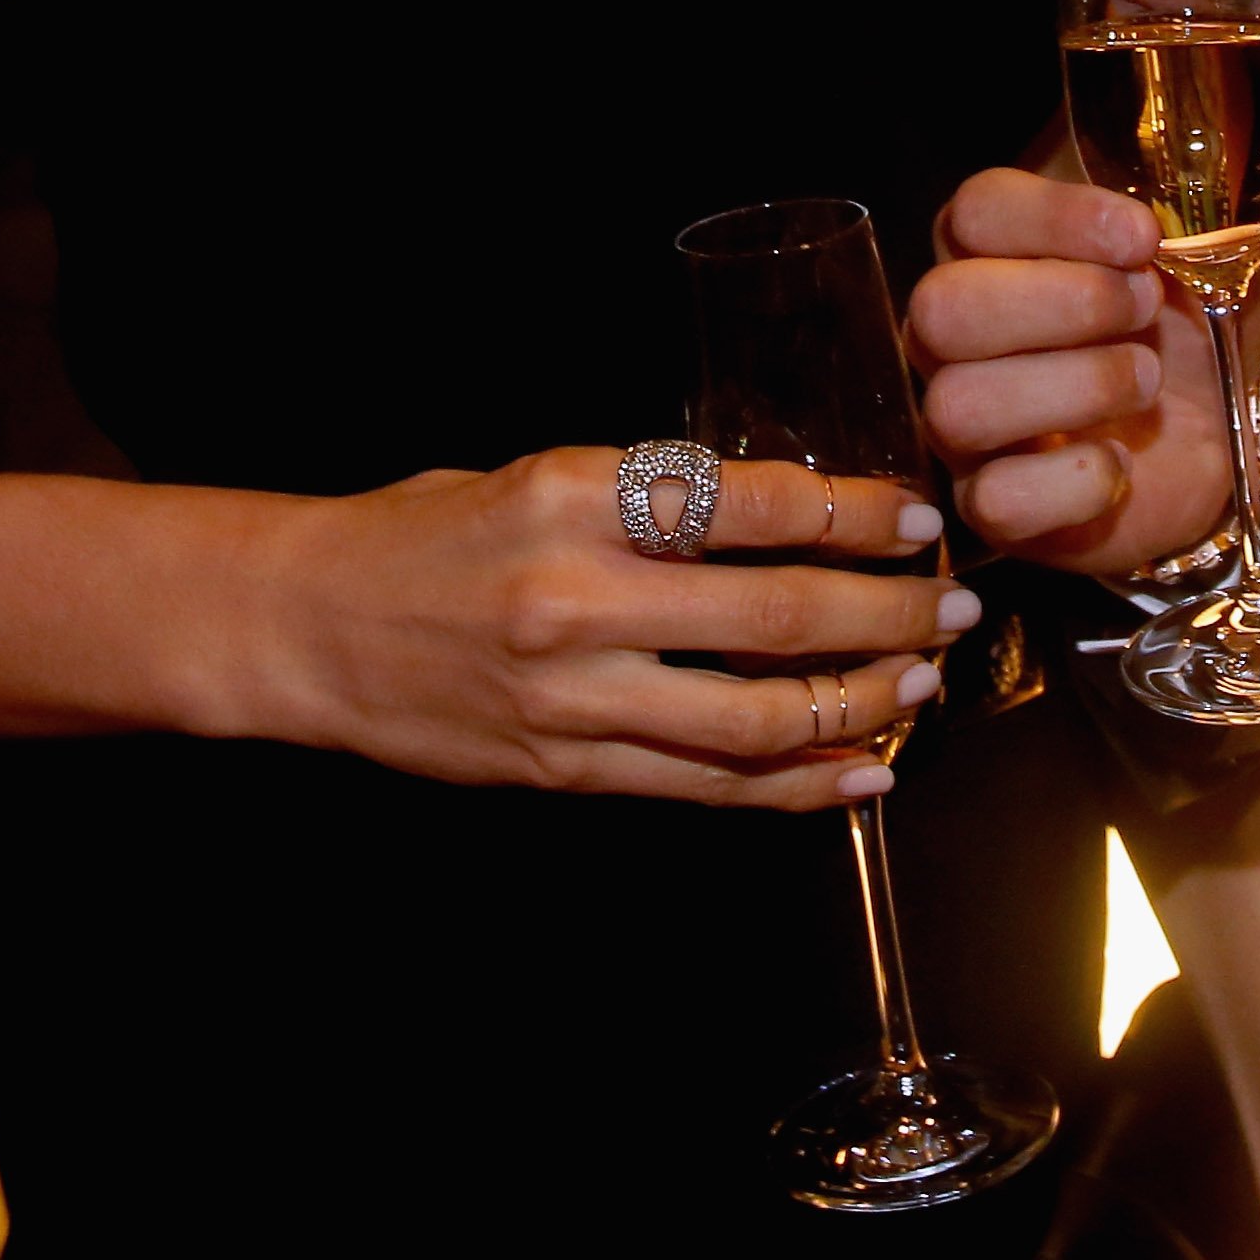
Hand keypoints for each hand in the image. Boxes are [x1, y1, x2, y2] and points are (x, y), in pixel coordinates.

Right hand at [238, 448, 969, 808]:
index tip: (914, 519)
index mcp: (574, 495)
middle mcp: (578, 597)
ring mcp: (571, 696)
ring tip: (917, 687)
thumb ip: (649, 495)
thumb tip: (788, 511)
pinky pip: (704, 786)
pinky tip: (855, 771)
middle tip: (950, 609)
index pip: (754, 504)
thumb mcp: (538, 473)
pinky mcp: (564, 769)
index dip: (855, 515)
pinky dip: (793, 785)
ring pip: (754, 719)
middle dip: (886, 616)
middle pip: (776, 617)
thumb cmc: (428, 533)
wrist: (309, 624)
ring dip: (857, 706)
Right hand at [912, 53, 1259, 568]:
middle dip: (1063, 301)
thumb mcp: (1228, 228)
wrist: (1205, 434)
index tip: (1144, 232)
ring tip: (1147, 377)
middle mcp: (957, 330)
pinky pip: (997, 501)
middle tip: (1150, 303)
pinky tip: (1122, 459)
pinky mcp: (994, 507)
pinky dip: (1073, 480)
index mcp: (999, 242)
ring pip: (960, 402)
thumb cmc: (1189, 314)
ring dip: (1074, 385)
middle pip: (944, 306)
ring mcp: (965, 423)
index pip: (975, 208)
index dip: (1054, 218)